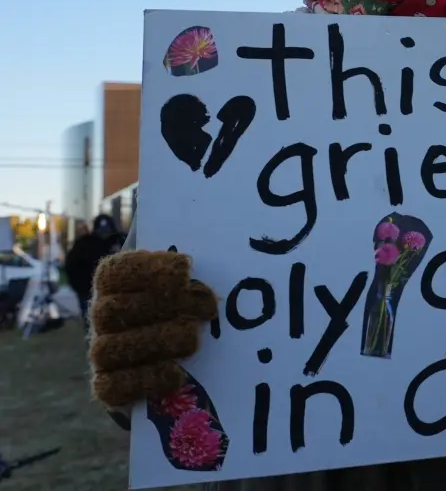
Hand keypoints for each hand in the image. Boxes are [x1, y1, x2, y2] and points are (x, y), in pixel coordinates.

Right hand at [88, 249, 217, 408]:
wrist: (190, 360)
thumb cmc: (186, 300)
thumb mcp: (181, 266)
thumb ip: (172, 233)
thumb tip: (165, 193)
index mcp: (114, 282)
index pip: (116, 271)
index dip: (148, 269)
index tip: (188, 268)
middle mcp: (101, 316)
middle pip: (113, 311)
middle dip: (163, 307)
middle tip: (207, 306)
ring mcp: (102, 353)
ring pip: (113, 348)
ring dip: (158, 341)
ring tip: (195, 338)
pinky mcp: (111, 388)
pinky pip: (113, 388)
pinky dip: (145, 380)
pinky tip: (177, 372)